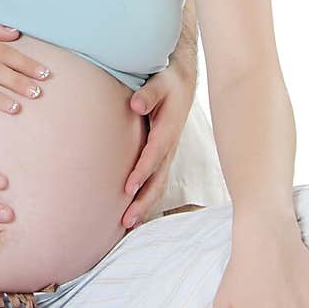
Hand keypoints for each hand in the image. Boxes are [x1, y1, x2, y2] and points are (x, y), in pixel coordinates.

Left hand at [121, 61, 196, 227]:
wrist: (182, 83)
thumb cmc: (167, 82)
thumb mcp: (160, 82)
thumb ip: (148, 94)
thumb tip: (135, 104)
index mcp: (169, 130)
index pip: (154, 155)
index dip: (142, 171)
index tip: (127, 187)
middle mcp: (170, 147)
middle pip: (159, 180)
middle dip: (143, 202)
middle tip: (126, 221)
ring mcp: (168, 155)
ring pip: (159, 186)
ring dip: (145, 206)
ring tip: (128, 225)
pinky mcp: (163, 158)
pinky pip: (156, 182)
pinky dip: (147, 199)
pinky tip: (134, 213)